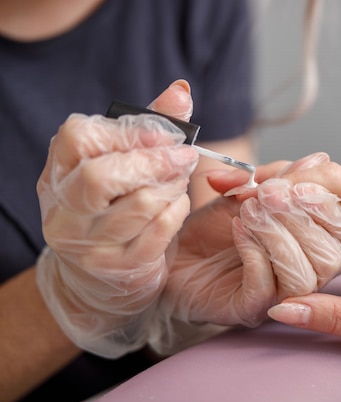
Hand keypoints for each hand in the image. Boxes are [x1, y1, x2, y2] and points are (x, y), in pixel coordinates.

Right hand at [36, 80, 197, 357]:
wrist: (98, 277)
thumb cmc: (113, 207)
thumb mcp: (121, 164)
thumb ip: (149, 127)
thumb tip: (181, 91)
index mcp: (60, 173)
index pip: (78, 138)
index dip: (126, 131)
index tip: (163, 132)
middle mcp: (65, 210)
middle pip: (101, 176)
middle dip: (153, 160)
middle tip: (185, 155)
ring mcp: (87, 243)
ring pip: (136, 206)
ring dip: (171, 186)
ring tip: (182, 178)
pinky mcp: (117, 268)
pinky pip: (156, 236)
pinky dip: (176, 214)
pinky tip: (180, 204)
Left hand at [150, 154, 340, 353]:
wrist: (169, 253)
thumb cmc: (211, 226)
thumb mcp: (248, 191)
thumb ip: (281, 178)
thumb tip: (318, 159)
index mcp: (314, 243)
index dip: (326, 202)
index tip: (294, 179)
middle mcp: (305, 272)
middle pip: (333, 255)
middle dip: (301, 218)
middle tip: (267, 195)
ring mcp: (280, 296)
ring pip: (305, 276)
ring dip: (277, 235)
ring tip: (249, 212)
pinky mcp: (250, 309)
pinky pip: (266, 286)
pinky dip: (254, 250)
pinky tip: (237, 229)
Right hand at [244, 153, 340, 369]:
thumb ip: (340, 317)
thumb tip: (284, 308)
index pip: (335, 181)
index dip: (288, 181)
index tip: (249, 193)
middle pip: (329, 178)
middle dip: (280, 181)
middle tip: (235, 194)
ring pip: (336, 190)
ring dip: (294, 194)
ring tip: (251, 206)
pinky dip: (314, 211)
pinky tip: (289, 224)